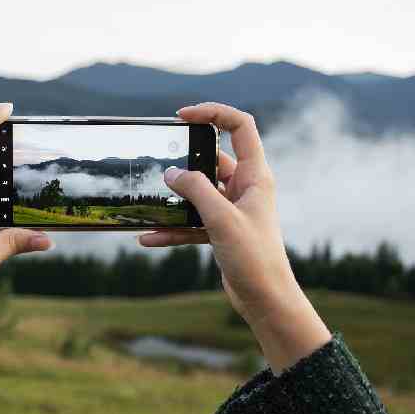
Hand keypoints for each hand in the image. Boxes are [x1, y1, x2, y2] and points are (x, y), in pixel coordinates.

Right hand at [138, 102, 330, 370]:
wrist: (266, 300)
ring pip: (198, 193)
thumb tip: (171, 173)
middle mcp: (245, 188)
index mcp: (255, 176)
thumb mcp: (221, 219)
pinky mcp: (221, 231)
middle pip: (212, 158)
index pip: (240, 127)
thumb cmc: (254, 258)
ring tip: (149, 200)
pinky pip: (192, 222)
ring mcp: (232, 209)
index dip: (213, 113)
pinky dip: (172, 228)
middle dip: (184, 160)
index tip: (183, 116)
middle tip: (158, 158)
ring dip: (174, 199)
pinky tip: (148, 237)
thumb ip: (195, 190)